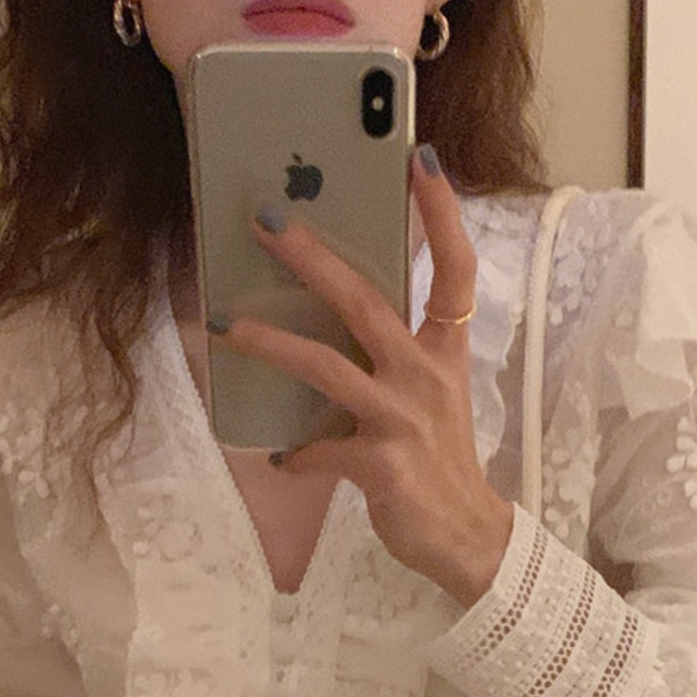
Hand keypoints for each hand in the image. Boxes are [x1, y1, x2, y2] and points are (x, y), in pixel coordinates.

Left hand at [206, 145, 512, 608]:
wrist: (467, 537)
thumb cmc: (440, 461)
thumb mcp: (432, 397)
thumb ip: (393, 357)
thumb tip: (327, 320)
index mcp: (445, 353)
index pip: (455, 271)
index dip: (441, 214)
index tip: (421, 158)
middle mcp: (426, 376)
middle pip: (367, 301)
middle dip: (312, 257)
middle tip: (265, 220)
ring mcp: (404, 420)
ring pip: (327, 366)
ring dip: (272, 343)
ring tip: (228, 328)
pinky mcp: (381, 464)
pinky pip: (318, 449)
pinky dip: (295, 454)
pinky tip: (283, 458)